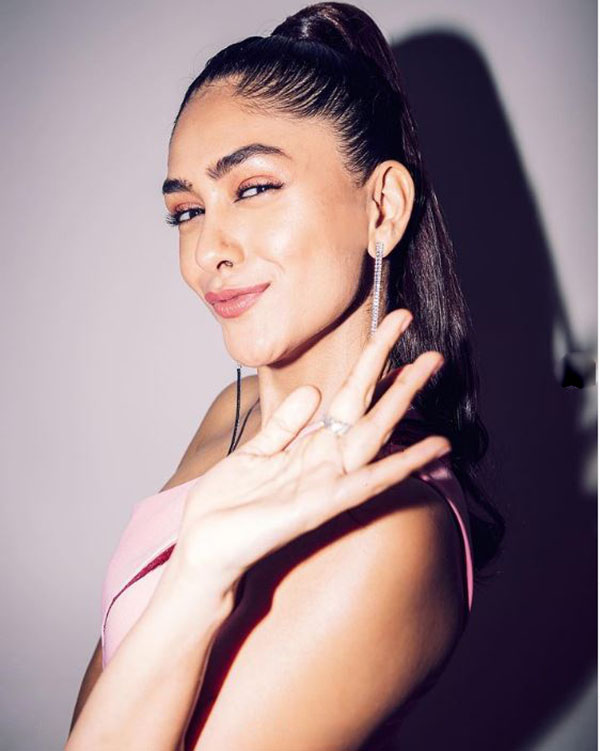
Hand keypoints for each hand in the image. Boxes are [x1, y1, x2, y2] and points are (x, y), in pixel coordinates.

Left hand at [173, 309, 449, 594]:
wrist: (204, 547)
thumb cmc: (228, 505)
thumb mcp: (256, 451)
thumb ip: (284, 424)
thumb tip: (313, 391)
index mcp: (310, 446)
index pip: (348, 396)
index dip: (371, 362)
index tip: (392, 328)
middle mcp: (326, 462)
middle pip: (369, 409)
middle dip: (398, 377)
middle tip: (431, 348)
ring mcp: (327, 482)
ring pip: (373, 433)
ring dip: (402, 399)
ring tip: (430, 368)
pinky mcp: (319, 505)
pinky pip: (366, 482)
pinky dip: (400, 464)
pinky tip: (430, 448)